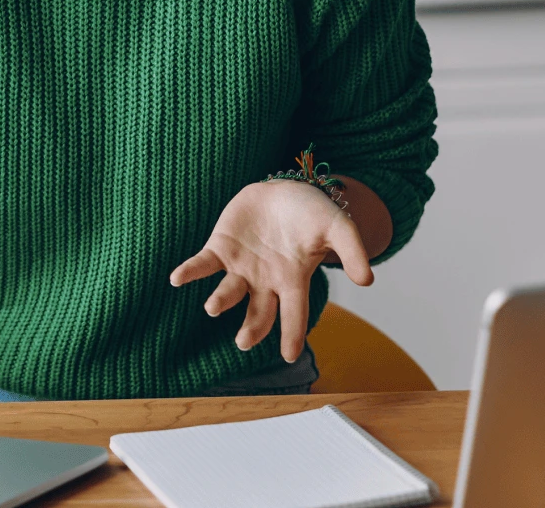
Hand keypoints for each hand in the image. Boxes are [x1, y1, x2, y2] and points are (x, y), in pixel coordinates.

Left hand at [167, 179, 372, 362]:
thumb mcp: (338, 226)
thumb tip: (367, 279)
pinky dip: (190, 272)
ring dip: (220, 300)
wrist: (284, 189)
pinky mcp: (221, 248)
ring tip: (212, 307)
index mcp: (293, 280)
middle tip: (244, 342)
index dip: (292, 334)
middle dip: (252, 328)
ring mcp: (241, 266)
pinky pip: (203, 264)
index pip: (294, 314)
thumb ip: (352, 250)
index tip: (290, 355)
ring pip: (229, 292)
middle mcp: (265, 280)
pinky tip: (177, 278)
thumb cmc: (312, 213)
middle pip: (258, 312)